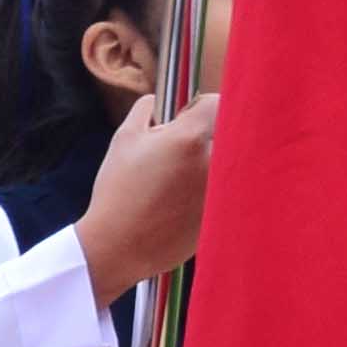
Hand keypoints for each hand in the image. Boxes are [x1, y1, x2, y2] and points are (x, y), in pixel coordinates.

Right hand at [76, 87, 219, 296]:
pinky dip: (212, 191)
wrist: (118, 245)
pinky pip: (225, 193)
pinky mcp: (222, 216)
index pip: (218, 103)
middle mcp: (212, 163)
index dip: (202, 106)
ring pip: (230, 164)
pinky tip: (182, 201)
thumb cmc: (117, 190)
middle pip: (228, 133)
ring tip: (182, 176)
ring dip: (213, 162)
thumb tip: (151, 100)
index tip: (187, 117)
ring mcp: (221, 192)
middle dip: (211, 134)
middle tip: (187, 146)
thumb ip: (142, 112)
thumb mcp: (123, 141)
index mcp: (189, 139)